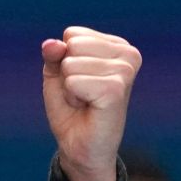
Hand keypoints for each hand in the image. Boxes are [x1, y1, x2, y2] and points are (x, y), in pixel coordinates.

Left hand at [41, 27, 141, 180]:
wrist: (79, 146)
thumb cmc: (72, 109)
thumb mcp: (57, 74)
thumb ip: (54, 54)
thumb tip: (53, 44)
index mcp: (117, 45)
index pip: (72, 34)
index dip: (65, 59)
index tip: (79, 81)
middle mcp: (128, 54)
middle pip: (71, 46)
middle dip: (66, 72)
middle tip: (81, 94)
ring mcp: (125, 71)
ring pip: (70, 63)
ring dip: (69, 87)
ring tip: (85, 101)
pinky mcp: (117, 89)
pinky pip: (73, 81)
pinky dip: (72, 97)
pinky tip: (88, 107)